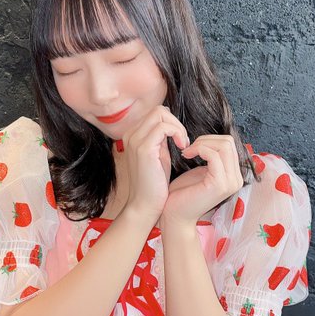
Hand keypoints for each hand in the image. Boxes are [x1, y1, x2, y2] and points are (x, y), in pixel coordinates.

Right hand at [122, 105, 188, 221]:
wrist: (144, 205)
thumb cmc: (154, 184)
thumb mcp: (158, 155)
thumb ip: (161, 139)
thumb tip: (172, 126)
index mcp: (133, 136)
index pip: (155, 114)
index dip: (171, 123)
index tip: (181, 140)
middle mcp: (130, 135)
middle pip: (158, 110)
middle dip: (176, 122)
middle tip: (184, 141)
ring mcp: (135, 140)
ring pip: (160, 114)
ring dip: (178, 127)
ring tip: (184, 145)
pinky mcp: (143, 148)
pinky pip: (163, 127)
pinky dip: (177, 133)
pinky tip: (183, 147)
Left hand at [161, 135, 243, 225]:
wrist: (174, 213)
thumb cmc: (184, 192)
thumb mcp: (201, 170)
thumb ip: (211, 157)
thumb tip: (212, 140)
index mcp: (233, 175)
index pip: (230, 144)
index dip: (209, 139)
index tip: (192, 147)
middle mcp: (236, 179)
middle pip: (229, 142)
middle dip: (206, 139)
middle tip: (189, 148)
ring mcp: (230, 182)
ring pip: (224, 145)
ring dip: (201, 144)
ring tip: (187, 152)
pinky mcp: (220, 184)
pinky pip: (213, 155)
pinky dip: (199, 149)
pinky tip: (186, 155)